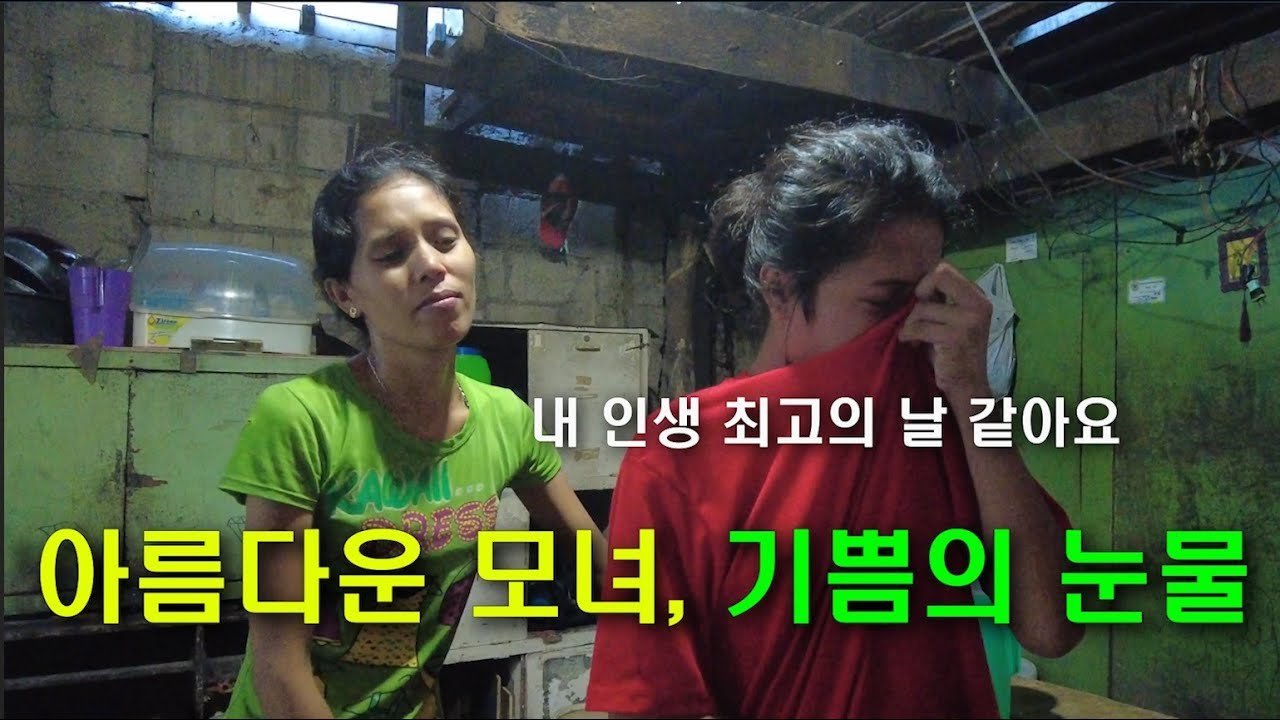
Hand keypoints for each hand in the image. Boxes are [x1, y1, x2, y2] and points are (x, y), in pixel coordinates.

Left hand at [898, 262, 993, 405]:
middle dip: (920, 294)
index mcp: (978, 297)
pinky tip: (913, 344)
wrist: (967, 384)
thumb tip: (917, 281)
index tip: (923, 301)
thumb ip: (941, 299)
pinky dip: (908, 335)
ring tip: (916, 337)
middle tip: (917, 314)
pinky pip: (918, 327)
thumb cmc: (953, 350)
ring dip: (911, 324)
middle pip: (938, 276)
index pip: (945, 270)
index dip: (927, 283)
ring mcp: (969, 320)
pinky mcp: (955, 337)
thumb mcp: (952, 318)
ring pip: (922, 308)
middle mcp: (978, 304)